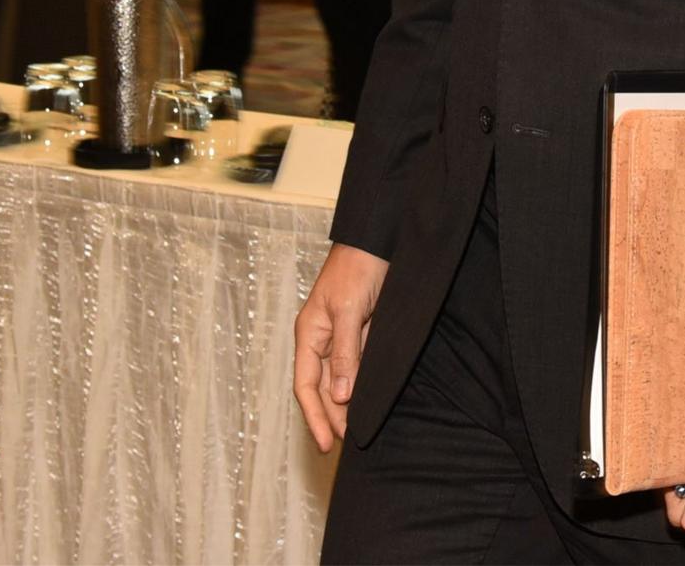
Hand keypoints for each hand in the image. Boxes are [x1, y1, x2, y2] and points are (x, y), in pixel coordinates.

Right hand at [293, 242, 389, 452]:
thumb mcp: (349, 310)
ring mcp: (343, 337)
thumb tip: (340, 396)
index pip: (306, 386)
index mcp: (309, 335)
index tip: (328, 444)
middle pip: (323, 389)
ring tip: (359, 431)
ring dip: (348, 405)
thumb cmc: (357, 268)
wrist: (378, 240)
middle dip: (332, 417)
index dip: (315, 417)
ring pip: (342, 380)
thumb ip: (345, 352)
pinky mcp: (363, 332)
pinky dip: (363, 386)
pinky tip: (371, 401)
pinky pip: (359, 366)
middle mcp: (322, 340)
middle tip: (349, 444)